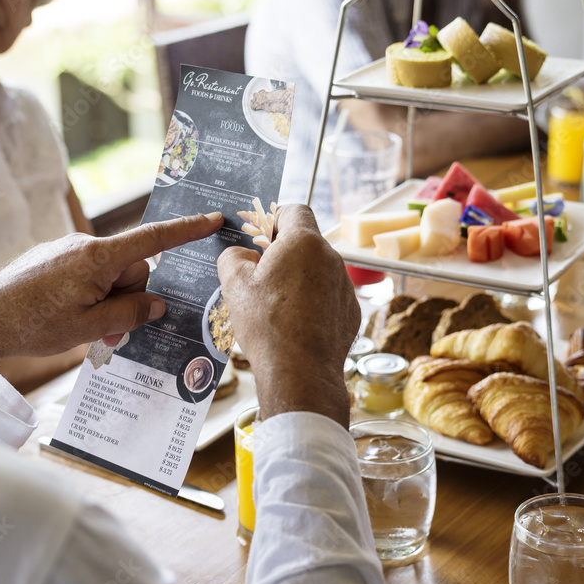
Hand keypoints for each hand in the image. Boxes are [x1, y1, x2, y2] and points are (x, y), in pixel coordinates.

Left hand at [0, 212, 224, 385]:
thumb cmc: (33, 325)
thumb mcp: (90, 327)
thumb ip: (129, 313)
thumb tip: (156, 303)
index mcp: (97, 258)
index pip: (152, 240)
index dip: (186, 230)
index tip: (212, 217)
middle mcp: (82, 245)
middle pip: (130, 268)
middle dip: (128, 296)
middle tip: (106, 328)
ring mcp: (64, 250)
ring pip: (107, 274)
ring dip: (105, 300)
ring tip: (80, 326)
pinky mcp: (50, 258)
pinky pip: (85, 274)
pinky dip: (87, 295)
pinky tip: (62, 315)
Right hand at [217, 204, 359, 426]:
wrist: (300, 374)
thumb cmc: (267, 327)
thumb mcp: (234, 285)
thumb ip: (233, 257)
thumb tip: (241, 255)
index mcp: (303, 243)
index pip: (294, 209)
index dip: (275, 218)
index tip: (261, 238)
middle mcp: (331, 258)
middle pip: (305, 241)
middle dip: (282, 253)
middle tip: (260, 276)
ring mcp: (344, 285)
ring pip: (316, 269)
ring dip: (297, 279)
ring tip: (275, 306)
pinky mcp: (350, 311)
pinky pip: (328, 295)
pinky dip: (312, 302)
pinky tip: (294, 324)